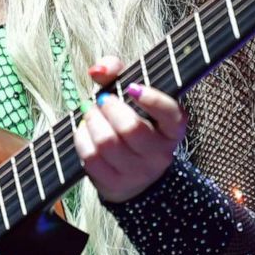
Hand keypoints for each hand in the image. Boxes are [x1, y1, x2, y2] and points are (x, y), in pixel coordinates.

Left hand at [74, 56, 188, 202]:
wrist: (134, 175)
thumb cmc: (134, 126)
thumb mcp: (132, 99)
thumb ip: (117, 75)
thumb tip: (98, 70)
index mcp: (172, 129)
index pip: (170, 114)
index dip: (152, 99)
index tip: (132, 87)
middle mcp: (159, 153)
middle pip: (130, 128)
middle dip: (109, 107)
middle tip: (102, 99)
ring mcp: (137, 172)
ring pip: (107, 143)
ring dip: (92, 121)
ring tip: (90, 112)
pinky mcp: (114, 183)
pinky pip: (91, 158)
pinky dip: (82, 138)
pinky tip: (84, 130)